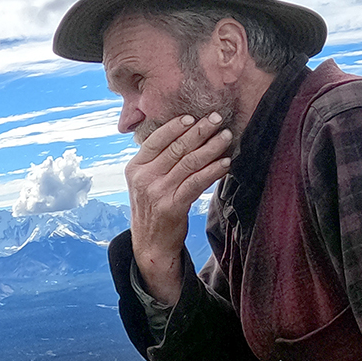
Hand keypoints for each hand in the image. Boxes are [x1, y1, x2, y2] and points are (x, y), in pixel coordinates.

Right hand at [126, 112, 230, 303]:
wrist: (151, 244)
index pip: (155, 140)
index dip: (175, 127)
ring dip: (210, 148)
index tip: (193, 116)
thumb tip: (183, 136)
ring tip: (226, 136)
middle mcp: (144, 177)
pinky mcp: (172, 206)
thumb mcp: (146, 182)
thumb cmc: (154, 208)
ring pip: (188, 163)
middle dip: (199, 131)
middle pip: (175, 148)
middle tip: (217, 118)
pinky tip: (225, 163)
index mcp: (135, 167)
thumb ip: (158, 162)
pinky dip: (212, 171)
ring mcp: (157, 191)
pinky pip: (196, 183)